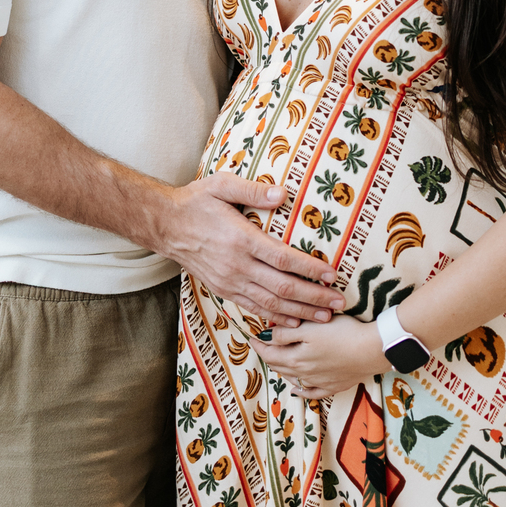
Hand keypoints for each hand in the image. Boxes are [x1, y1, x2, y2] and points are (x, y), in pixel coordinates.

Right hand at [159, 175, 344, 326]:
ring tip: (326, 316)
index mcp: (241, 239)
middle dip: (314, 296)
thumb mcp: (222, 184)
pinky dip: (276, 317)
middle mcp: (237, 265)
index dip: (310, 269)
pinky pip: (254, 308)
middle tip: (339, 301)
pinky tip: (294, 321)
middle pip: (282, 287)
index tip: (332, 274)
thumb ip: (253, 191)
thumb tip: (283, 194)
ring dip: (300, 311)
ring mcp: (230, 281)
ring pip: (271, 303)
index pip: (283, 259)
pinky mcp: (224, 289)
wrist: (166, 225)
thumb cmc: (197, 201)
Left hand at [251, 315, 384, 398]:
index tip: (252, 337)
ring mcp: (319, 382)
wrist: (371, 350)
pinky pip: (311, 392)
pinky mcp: (333, 386)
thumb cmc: (342, 334)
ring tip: (276, 361)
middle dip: (268, 356)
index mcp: (296, 358)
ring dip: (281, 370)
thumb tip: (267, 336)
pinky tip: (296, 389)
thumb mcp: (310, 328)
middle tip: (263, 346)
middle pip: (279, 366)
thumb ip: (286, 334)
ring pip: (293, 378)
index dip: (259, 345)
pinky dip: (301, 391)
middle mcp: (304, 373)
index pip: (269, 353)